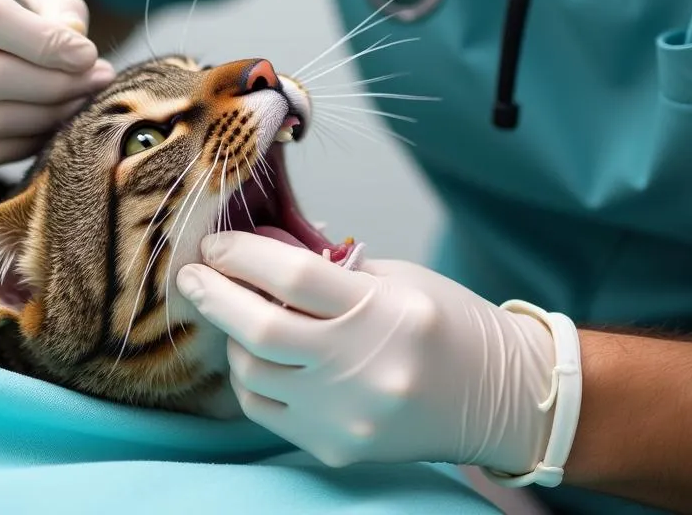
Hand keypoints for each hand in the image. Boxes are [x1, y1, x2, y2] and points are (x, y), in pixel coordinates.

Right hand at [0, 0, 114, 163]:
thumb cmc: (10, 6)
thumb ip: (61, 8)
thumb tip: (76, 41)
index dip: (44, 42)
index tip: (89, 54)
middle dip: (56, 84)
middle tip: (99, 78)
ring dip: (50, 114)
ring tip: (84, 97)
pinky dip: (30, 140)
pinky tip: (57, 119)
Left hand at [177, 232, 563, 475]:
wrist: (500, 398)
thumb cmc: (447, 324)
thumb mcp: (393, 277)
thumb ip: (326, 267)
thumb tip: (256, 252)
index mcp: (384, 310)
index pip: (291, 274)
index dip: (241, 254)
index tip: (216, 244)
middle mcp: (364, 367)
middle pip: (261, 328)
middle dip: (213, 295)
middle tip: (191, 275)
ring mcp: (348, 414)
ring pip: (254, 372)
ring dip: (231, 338)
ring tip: (230, 313)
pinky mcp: (336, 446)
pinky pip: (267, 409)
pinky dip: (250, 378)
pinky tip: (254, 354)